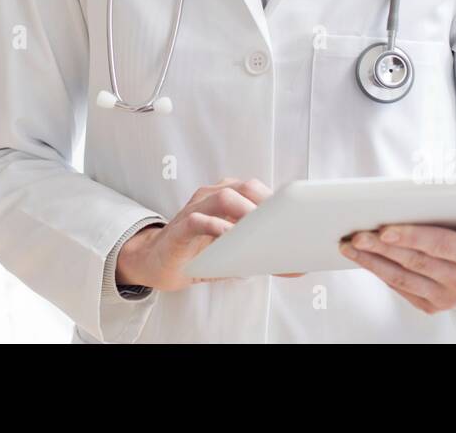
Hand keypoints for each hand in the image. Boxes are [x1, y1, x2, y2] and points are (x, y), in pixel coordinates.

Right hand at [116, 178, 296, 291]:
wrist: (156, 261)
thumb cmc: (199, 252)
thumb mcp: (232, 253)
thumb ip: (261, 255)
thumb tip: (298, 268)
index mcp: (226, 198)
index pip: (257, 190)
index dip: (279, 202)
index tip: (299, 219)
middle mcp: (211, 198)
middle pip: (244, 187)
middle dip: (267, 203)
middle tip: (284, 226)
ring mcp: (194, 210)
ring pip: (223, 197)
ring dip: (246, 212)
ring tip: (262, 231)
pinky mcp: (179, 229)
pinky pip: (198, 220)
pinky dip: (216, 227)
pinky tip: (229, 238)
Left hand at [339, 210, 455, 313]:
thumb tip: (452, 177)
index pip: (439, 245)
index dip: (411, 237)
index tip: (385, 229)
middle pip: (414, 262)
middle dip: (381, 248)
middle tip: (356, 234)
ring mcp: (447, 298)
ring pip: (401, 278)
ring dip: (371, 261)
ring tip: (349, 246)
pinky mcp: (432, 306)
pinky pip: (400, 288)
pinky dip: (380, 272)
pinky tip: (363, 257)